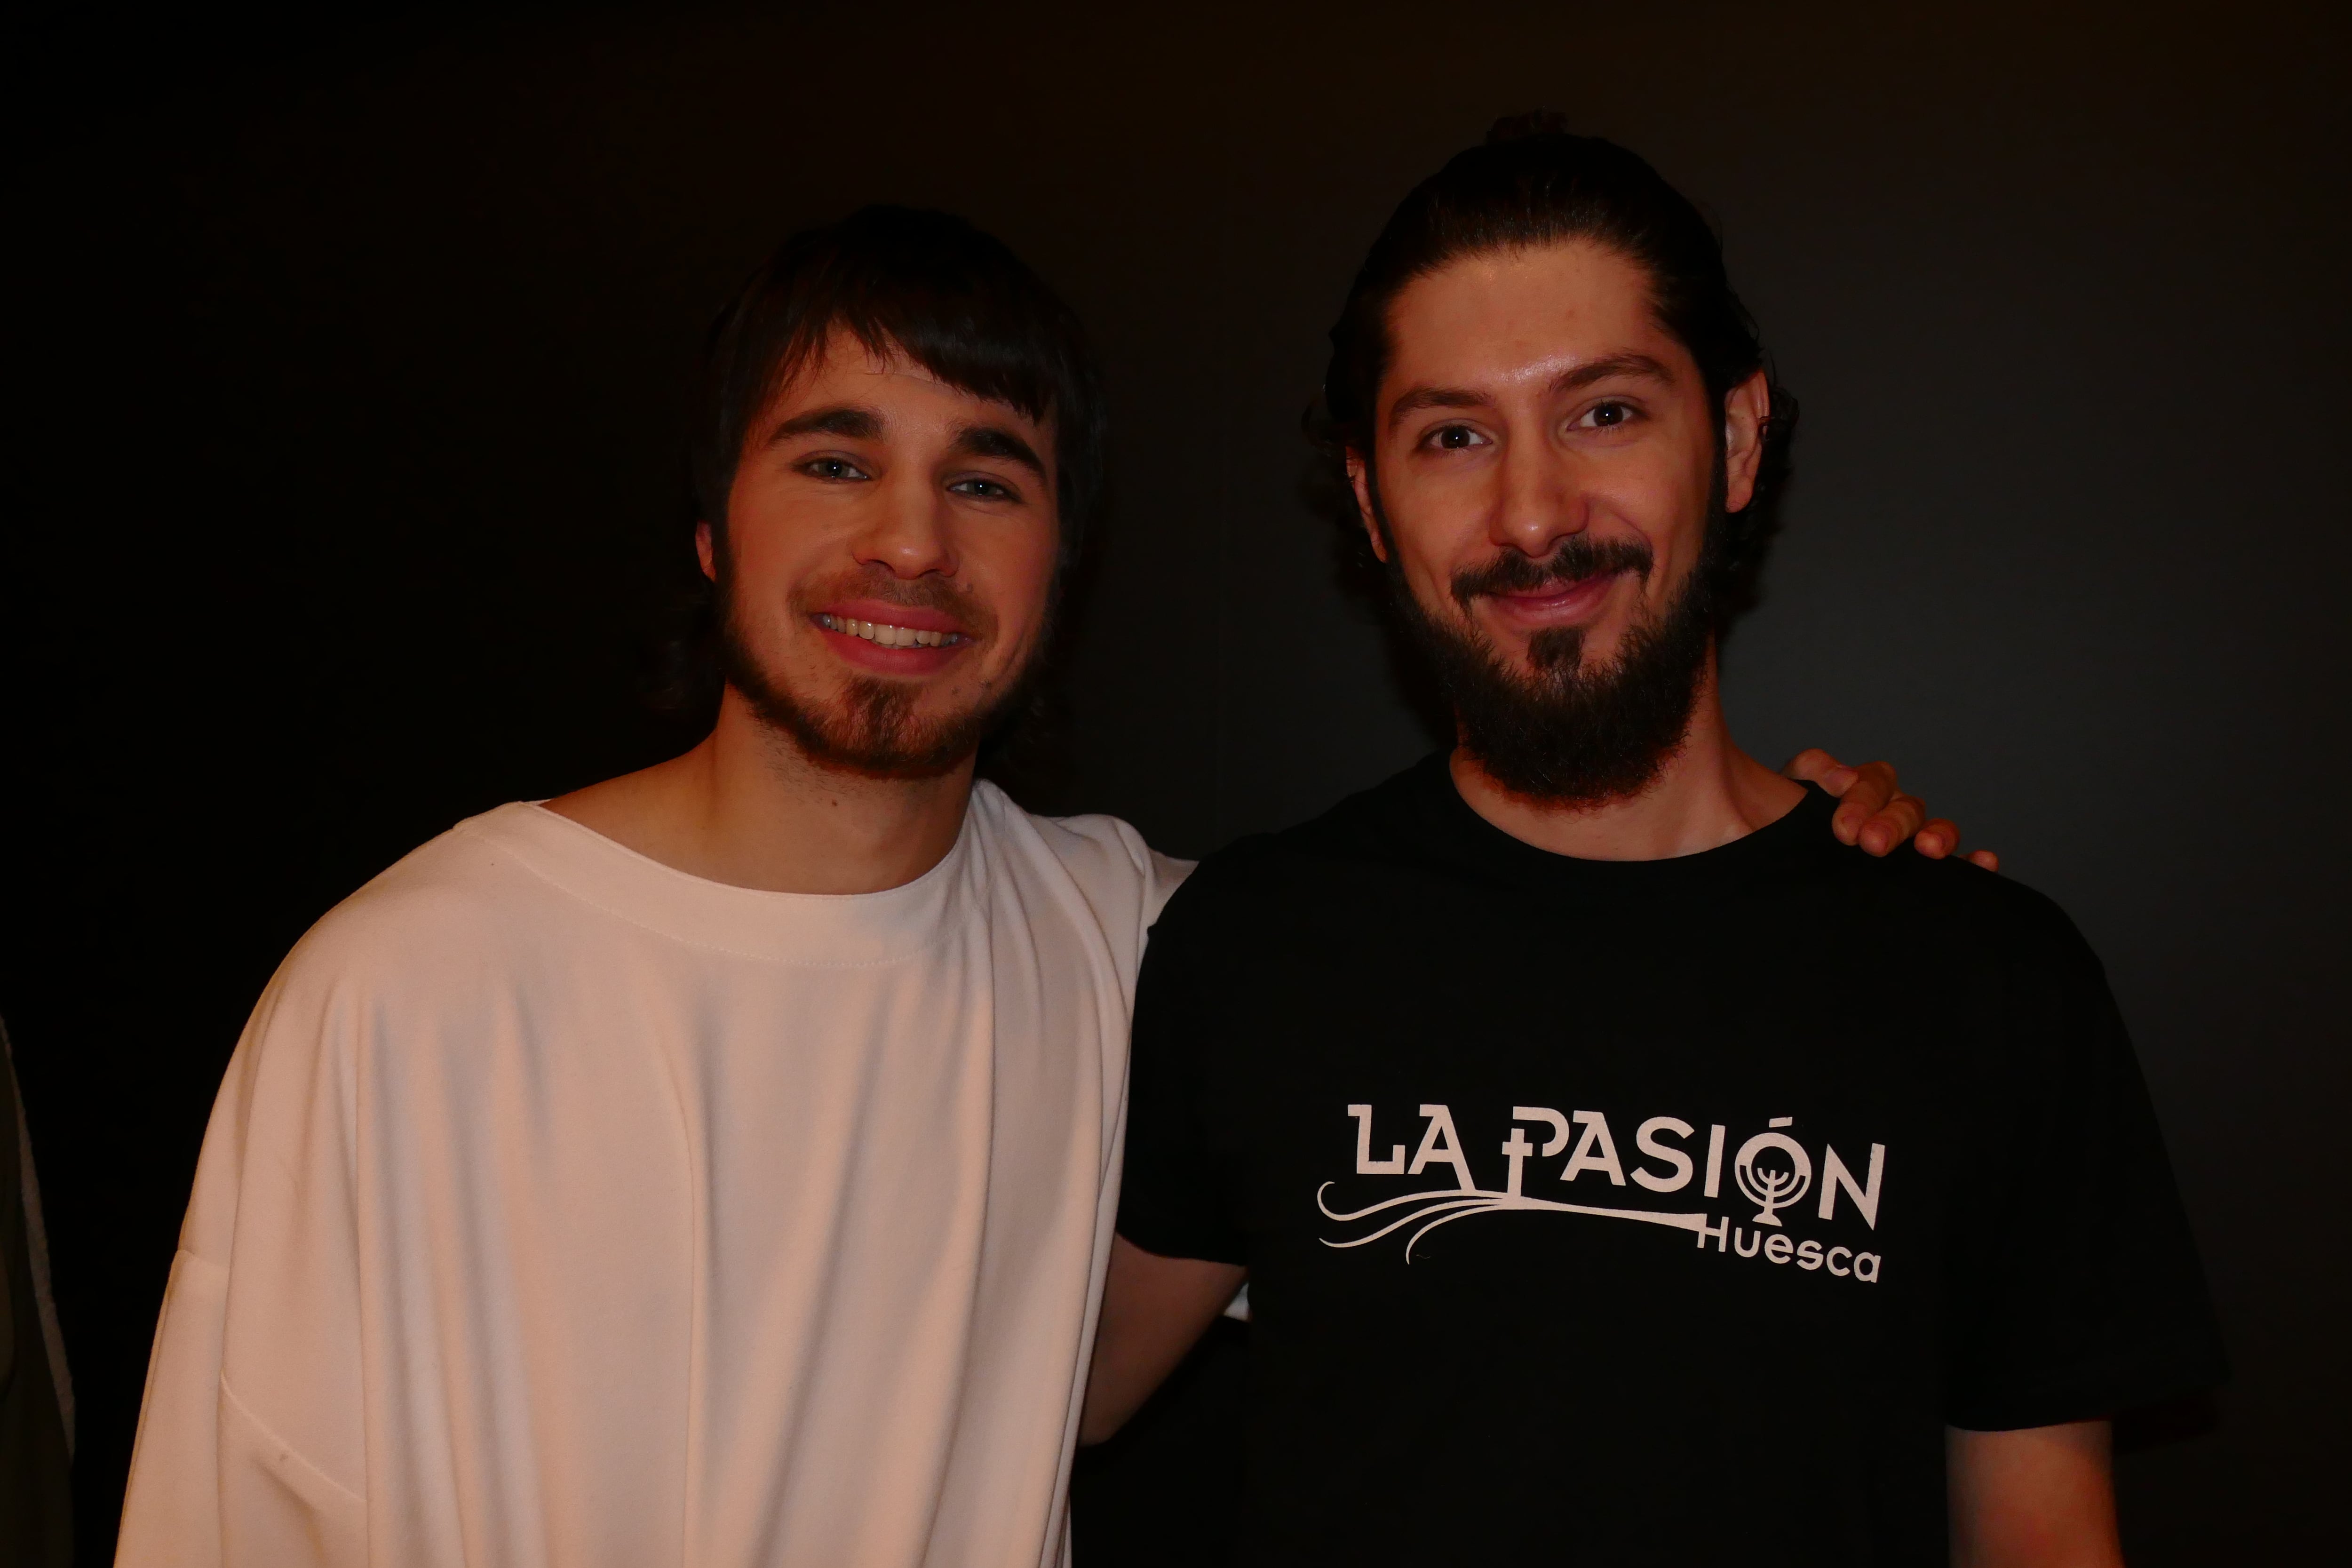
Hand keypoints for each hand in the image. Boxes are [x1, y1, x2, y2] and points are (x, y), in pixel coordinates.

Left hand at [1783, 749, 1998, 870]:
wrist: (1768, 887)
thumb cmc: (1767, 839)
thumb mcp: (1775, 803)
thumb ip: (1803, 773)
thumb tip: (1841, 774)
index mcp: (1848, 791)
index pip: (1866, 778)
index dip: (1858, 793)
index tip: (1842, 826)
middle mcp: (1880, 811)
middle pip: (1900, 803)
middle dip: (1888, 821)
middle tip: (1871, 844)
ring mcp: (1902, 839)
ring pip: (1928, 826)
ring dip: (1935, 833)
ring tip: (1929, 849)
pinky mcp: (1918, 873)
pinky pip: (1955, 862)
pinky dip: (1971, 861)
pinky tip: (1983, 861)